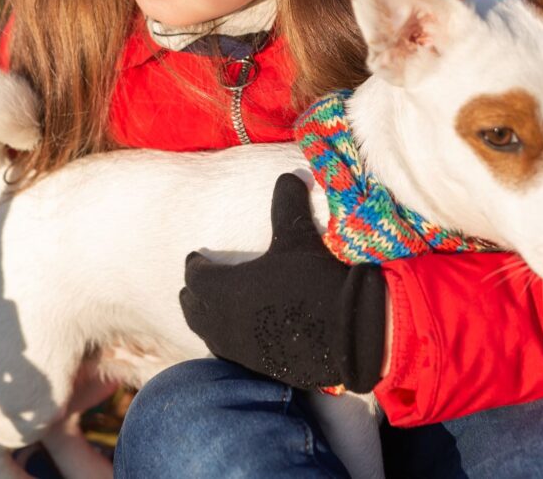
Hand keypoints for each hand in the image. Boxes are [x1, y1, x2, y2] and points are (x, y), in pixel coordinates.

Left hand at [180, 173, 386, 392]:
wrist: (349, 333)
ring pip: (210, 335)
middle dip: (193, 295)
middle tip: (194, 286)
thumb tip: (289, 174)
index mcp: (224, 289)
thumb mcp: (299, 236)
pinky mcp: (262, 368)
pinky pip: (232, 355)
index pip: (196, 276)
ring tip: (211, 313)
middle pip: (194, 309)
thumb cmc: (316, 280)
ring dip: (206, 321)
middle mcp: (224, 322)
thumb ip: (288, 202)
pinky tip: (241, 337)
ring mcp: (241, 349)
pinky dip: (228, 342)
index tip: (197, 257)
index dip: (196, 264)